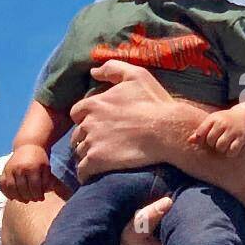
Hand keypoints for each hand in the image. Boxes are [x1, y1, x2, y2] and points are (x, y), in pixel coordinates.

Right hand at [0, 145, 54, 202]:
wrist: (28, 146)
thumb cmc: (40, 159)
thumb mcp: (46, 168)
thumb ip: (46, 180)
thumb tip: (44, 193)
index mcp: (32, 168)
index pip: (34, 187)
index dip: (38, 195)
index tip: (41, 198)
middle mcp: (19, 168)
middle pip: (22, 189)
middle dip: (28, 197)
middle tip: (33, 200)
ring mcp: (10, 169)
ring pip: (11, 188)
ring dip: (18, 197)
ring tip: (24, 200)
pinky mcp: (4, 170)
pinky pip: (2, 184)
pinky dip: (6, 193)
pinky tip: (13, 197)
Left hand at [69, 60, 198, 183]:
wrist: (167, 130)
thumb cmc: (154, 103)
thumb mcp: (137, 75)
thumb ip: (113, 69)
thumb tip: (93, 71)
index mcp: (94, 103)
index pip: (77, 112)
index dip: (86, 118)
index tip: (98, 124)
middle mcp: (89, 122)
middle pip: (78, 134)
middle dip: (86, 138)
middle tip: (102, 143)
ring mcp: (92, 142)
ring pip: (80, 152)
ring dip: (87, 155)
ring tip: (102, 160)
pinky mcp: (97, 161)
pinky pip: (83, 171)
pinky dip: (86, 174)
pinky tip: (94, 175)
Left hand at [188, 108, 244, 155]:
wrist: (244, 117)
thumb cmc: (223, 121)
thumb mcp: (212, 122)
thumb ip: (201, 131)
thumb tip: (189, 141)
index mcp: (213, 118)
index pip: (200, 133)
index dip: (201, 140)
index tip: (205, 140)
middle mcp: (223, 123)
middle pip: (210, 141)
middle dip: (212, 144)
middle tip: (216, 142)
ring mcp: (233, 130)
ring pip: (220, 146)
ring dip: (220, 149)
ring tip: (222, 146)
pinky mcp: (242, 137)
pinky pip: (232, 151)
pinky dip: (230, 153)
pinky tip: (230, 150)